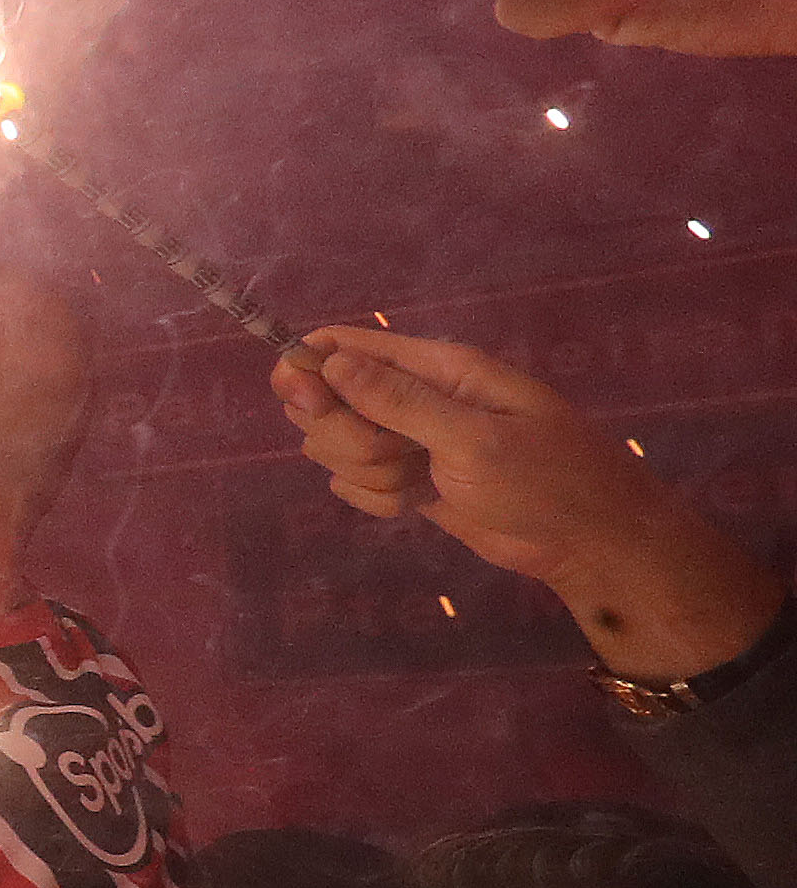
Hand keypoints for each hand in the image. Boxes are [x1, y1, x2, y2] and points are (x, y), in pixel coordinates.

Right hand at [275, 325, 782, 675]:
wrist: (585, 541)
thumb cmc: (546, 479)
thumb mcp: (474, 438)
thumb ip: (399, 401)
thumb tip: (330, 361)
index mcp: (437, 369)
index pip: (346, 346)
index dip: (310, 367)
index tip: (302, 399)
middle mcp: (415, 398)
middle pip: (328, 400)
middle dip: (346, 434)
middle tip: (394, 455)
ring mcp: (409, 440)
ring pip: (335, 446)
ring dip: (365, 472)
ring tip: (417, 484)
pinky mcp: (407, 481)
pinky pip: (354, 484)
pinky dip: (376, 499)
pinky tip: (417, 505)